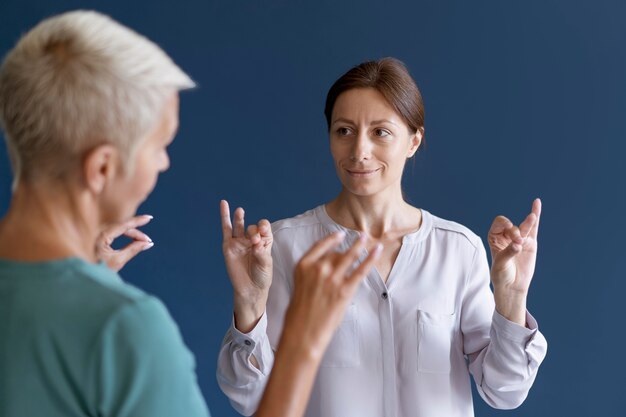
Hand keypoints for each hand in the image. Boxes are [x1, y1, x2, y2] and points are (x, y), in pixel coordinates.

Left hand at [96, 215, 153, 271]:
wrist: (84, 276)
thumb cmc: (99, 270)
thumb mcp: (118, 261)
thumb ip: (133, 249)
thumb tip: (148, 243)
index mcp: (101, 237)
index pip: (122, 225)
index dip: (136, 221)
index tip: (149, 218)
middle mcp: (99, 232)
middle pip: (122, 227)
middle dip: (137, 233)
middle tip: (148, 241)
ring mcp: (98, 234)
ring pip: (120, 229)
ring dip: (133, 234)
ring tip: (143, 242)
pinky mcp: (100, 236)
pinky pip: (116, 231)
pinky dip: (126, 234)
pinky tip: (134, 238)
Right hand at [220, 200, 272, 331]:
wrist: (250, 289)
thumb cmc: (262, 277)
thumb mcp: (265, 265)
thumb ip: (261, 252)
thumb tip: (255, 243)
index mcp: (265, 242)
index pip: (265, 228)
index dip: (264, 228)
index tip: (262, 233)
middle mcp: (252, 240)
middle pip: (253, 228)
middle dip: (254, 232)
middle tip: (255, 241)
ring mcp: (239, 242)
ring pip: (239, 225)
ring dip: (239, 217)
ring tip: (240, 210)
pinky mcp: (228, 246)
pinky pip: (226, 229)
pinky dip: (224, 216)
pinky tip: (224, 204)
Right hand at [281, 232, 381, 358]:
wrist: (303, 331)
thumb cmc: (300, 313)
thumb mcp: (299, 285)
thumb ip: (312, 273)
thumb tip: (329, 266)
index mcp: (304, 266)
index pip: (321, 245)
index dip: (332, 239)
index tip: (340, 234)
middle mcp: (318, 268)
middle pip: (336, 253)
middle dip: (346, 251)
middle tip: (358, 242)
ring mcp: (332, 278)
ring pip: (350, 256)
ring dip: (360, 245)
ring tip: (366, 239)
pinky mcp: (345, 289)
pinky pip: (361, 269)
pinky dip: (371, 258)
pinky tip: (377, 250)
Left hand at [488, 198, 540, 323]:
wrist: (512, 286)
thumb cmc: (501, 275)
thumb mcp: (500, 264)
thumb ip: (508, 253)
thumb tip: (519, 244)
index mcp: (494, 237)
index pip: (499, 223)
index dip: (505, 225)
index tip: (510, 237)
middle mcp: (507, 235)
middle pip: (512, 226)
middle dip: (515, 232)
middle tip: (518, 243)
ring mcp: (519, 238)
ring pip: (525, 226)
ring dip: (528, 222)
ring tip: (532, 217)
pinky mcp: (530, 243)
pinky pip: (534, 227)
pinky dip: (536, 215)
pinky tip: (537, 203)